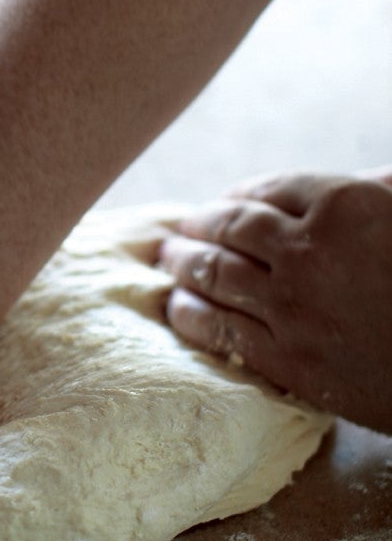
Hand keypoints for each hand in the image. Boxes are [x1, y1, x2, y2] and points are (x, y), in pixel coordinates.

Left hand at [159, 171, 391, 431]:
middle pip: (230, 229)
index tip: (221, 202)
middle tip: (179, 230)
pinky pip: (222, 331)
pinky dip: (191, 315)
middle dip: (198, 227)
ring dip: (184, 265)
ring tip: (169, 262)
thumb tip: (353, 181)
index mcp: (343, 202)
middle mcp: (307, 250)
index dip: (235, 195)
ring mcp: (293, 307)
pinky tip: (177, 309)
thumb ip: (374, 187)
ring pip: (216, 276)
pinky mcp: (291, 360)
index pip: (266, 190)